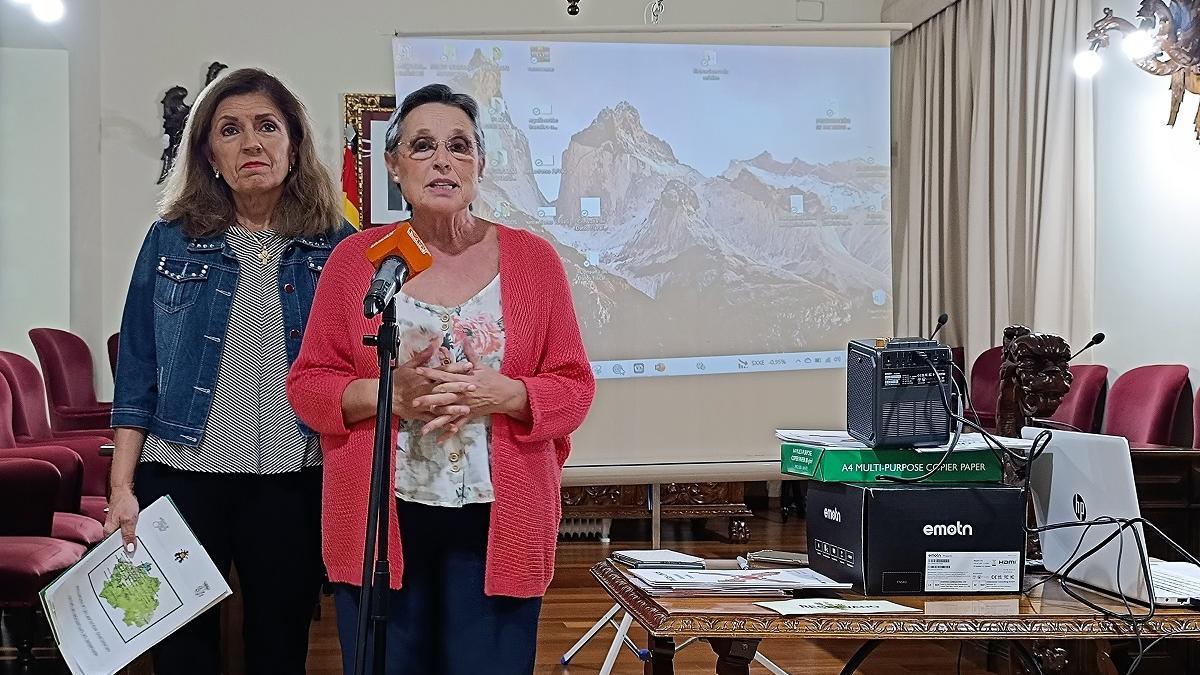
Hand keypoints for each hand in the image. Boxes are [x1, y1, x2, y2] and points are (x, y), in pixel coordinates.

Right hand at [104, 488, 139, 553]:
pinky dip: (132, 534)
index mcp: (108, 532)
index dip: (122, 553)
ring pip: (123, 538)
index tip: (130, 558)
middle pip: (119, 543)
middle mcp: (110, 531)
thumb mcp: (128, 520)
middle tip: (136, 552)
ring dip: (130, 540)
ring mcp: (115, 527)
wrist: (123, 491)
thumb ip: (128, 534)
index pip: (113, 548)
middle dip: (128, 547)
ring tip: (138, 545)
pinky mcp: (120, 523)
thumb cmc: (124, 503)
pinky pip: (126, 532)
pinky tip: (137, 535)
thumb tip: (129, 548)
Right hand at [391, 339, 472, 422]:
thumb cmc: (397, 380)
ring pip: (441, 405)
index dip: (457, 368)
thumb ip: (424, 354)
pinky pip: (433, 420)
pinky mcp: (420, 414)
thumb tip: (435, 342)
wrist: (385, 396)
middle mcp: (426, 390)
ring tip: (467, 409)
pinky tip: (454, 425)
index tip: (469, 366)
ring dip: (454, 407)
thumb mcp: (409, 365)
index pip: (443, 371)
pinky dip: (443, 423)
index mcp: (425, 377)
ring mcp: (424, 403)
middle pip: (445, 388)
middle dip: (460, 387)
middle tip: (473, 386)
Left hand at [412, 343, 527, 438]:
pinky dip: (449, 433)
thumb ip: (470, 353)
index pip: (444, 375)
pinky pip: (458, 425)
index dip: (431, 373)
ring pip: (448, 415)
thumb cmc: (494, 379)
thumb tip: (464, 338)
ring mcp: (466, 406)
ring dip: (435, 421)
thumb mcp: (482, 365)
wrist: (506, 395)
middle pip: (443, 397)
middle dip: (428, 400)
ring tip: (423, 428)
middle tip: (414, 402)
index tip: (418, 371)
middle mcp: (463, 394)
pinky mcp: (469, 415)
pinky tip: (438, 439)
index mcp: (464, 380)